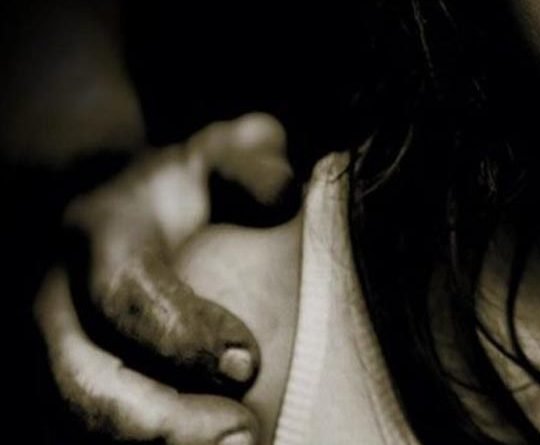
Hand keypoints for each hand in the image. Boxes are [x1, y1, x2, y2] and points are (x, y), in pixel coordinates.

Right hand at [34, 113, 294, 444]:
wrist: (111, 207)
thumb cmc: (181, 188)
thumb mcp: (216, 157)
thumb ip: (251, 168)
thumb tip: (282, 196)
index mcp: (97, 236)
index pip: (124, 294)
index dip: (182, 335)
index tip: (249, 363)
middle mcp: (57, 300)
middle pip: (83, 381)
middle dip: (160, 424)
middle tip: (243, 437)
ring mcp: (49, 349)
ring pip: (75, 424)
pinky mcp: (59, 385)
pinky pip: (84, 435)